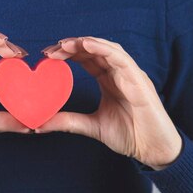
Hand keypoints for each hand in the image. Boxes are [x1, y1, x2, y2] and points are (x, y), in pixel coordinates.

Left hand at [36, 36, 182, 169]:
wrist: (153, 149)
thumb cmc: (130, 135)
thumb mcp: (92, 126)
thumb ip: (68, 122)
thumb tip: (39, 124)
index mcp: (109, 80)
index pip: (87, 59)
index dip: (68, 54)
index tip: (48, 55)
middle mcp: (119, 73)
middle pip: (94, 50)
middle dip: (73, 46)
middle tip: (52, 49)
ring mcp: (130, 74)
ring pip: (107, 49)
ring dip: (86, 43)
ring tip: (66, 44)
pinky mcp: (139, 80)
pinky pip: (121, 58)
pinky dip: (104, 49)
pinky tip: (87, 45)